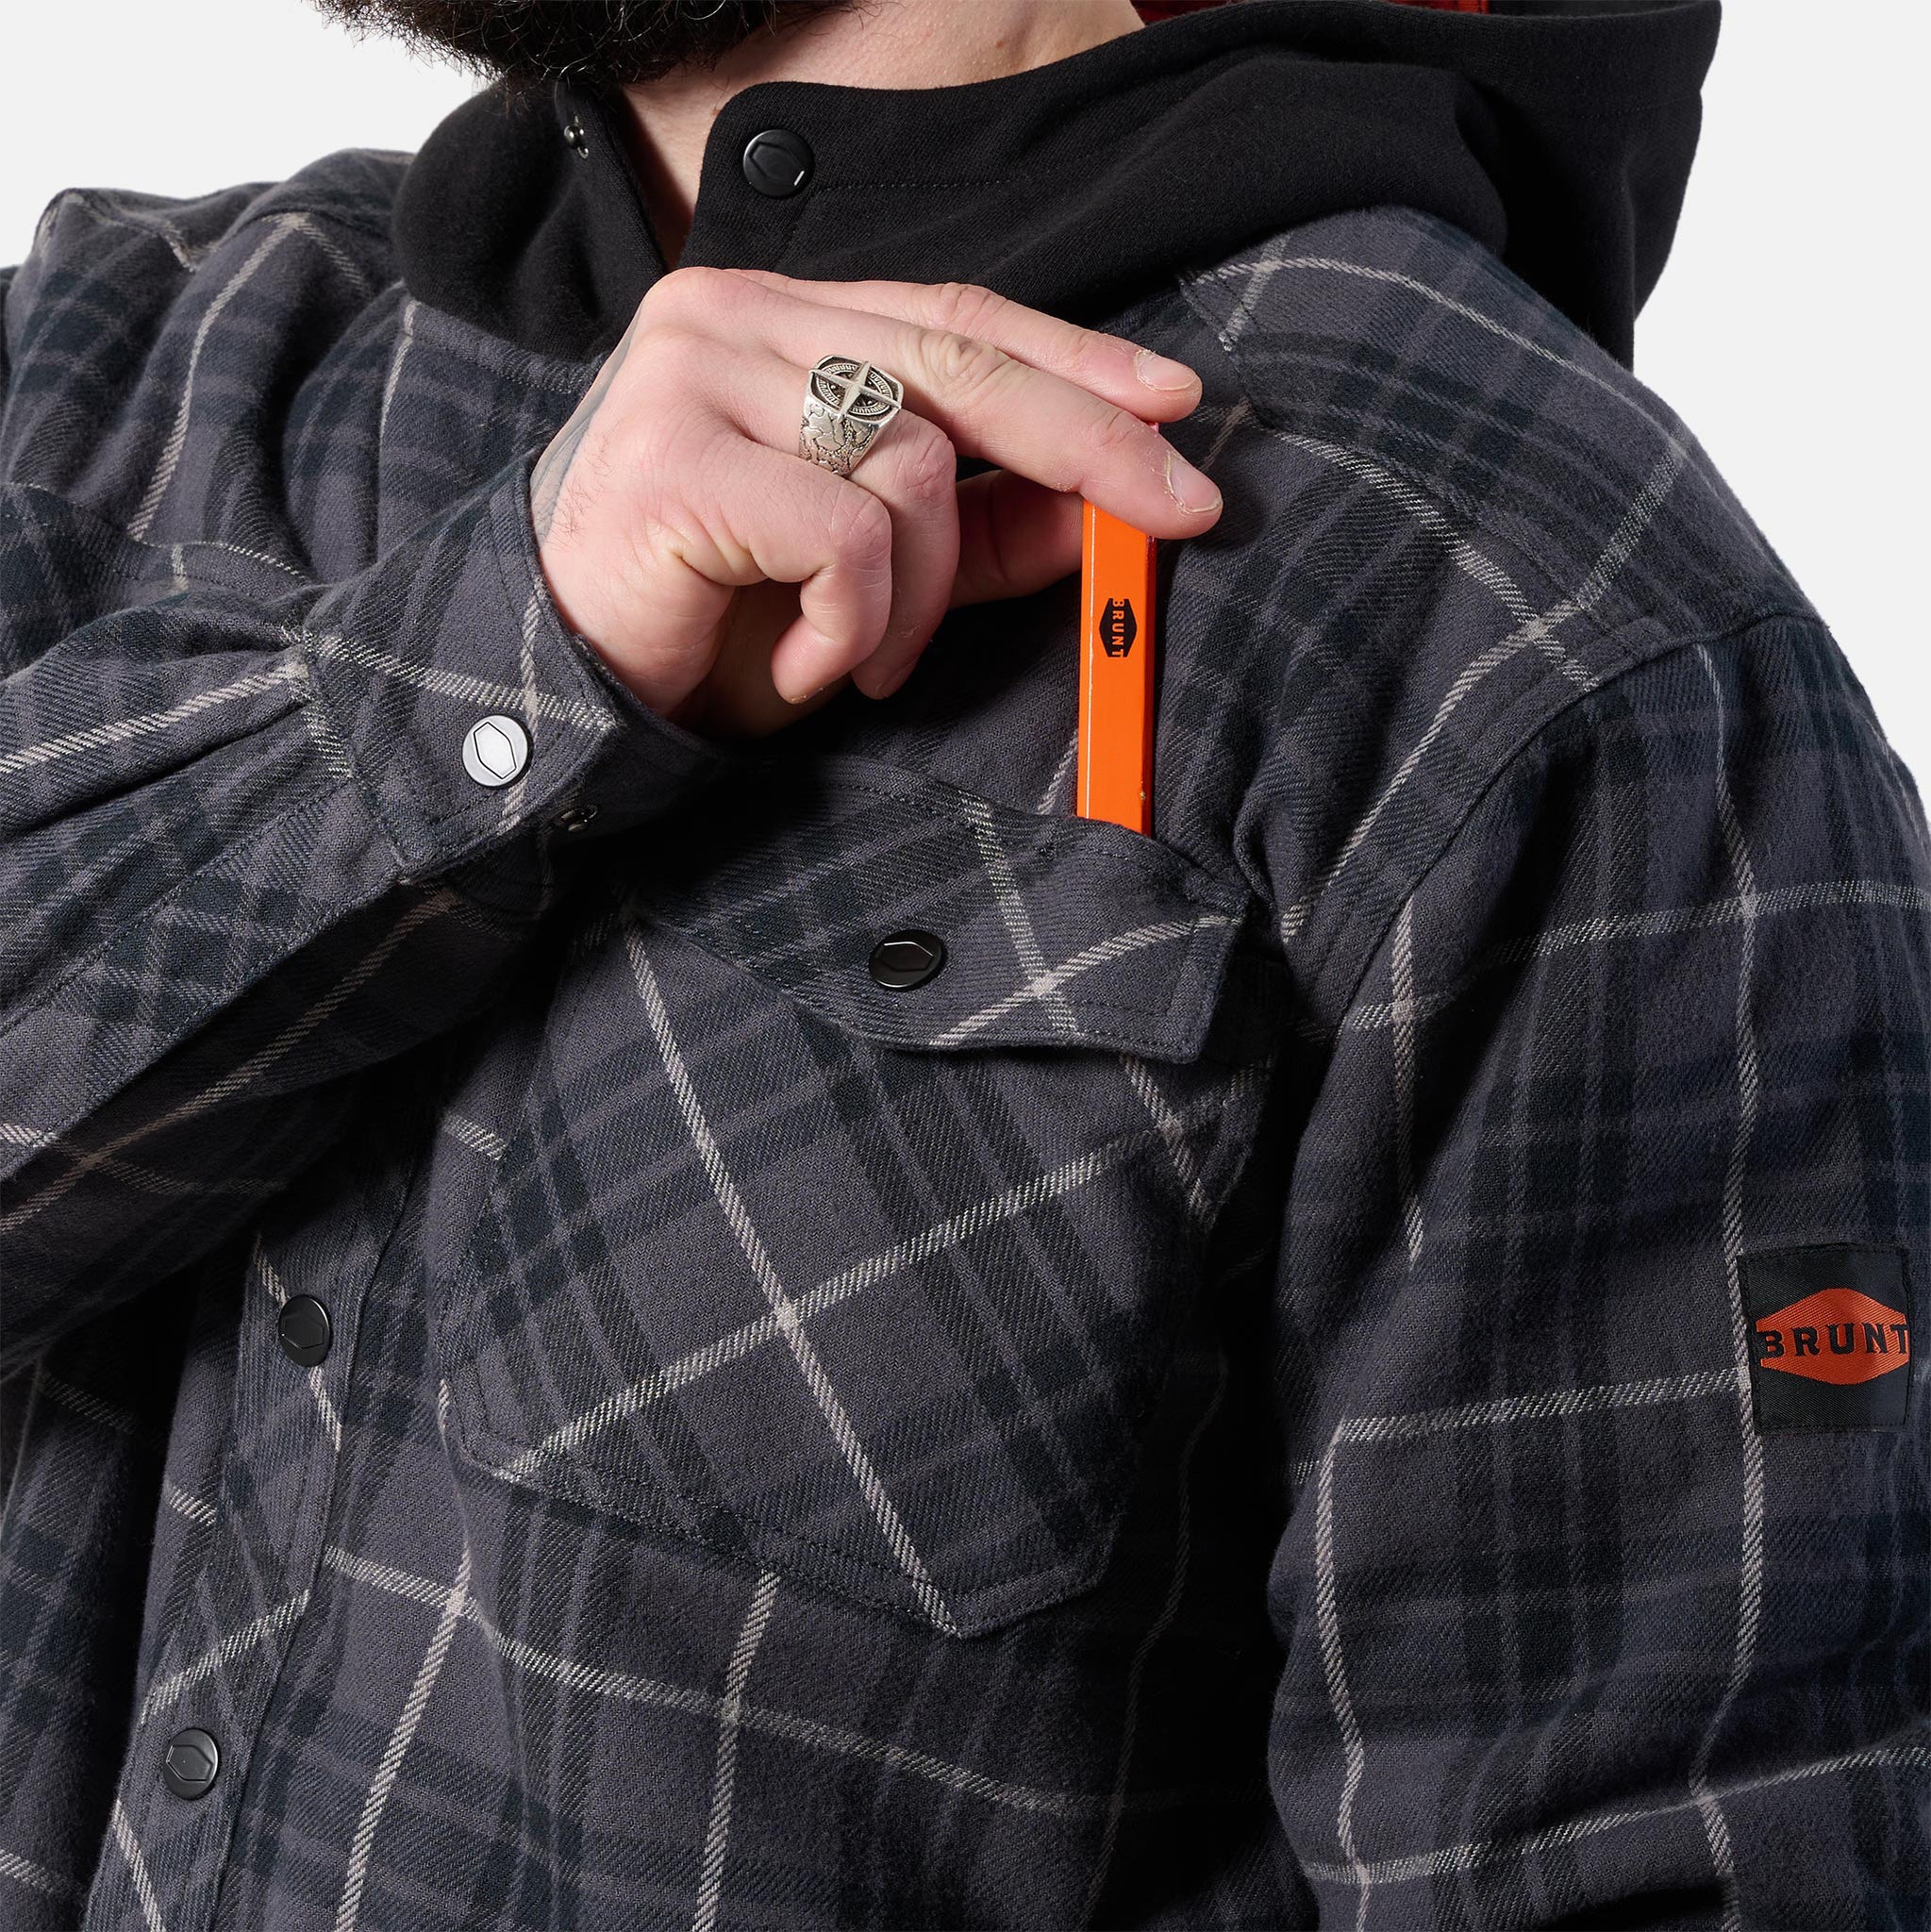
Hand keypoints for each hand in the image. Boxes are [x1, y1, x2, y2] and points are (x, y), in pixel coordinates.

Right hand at [529, 269, 1220, 738]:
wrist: (568, 687)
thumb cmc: (717, 621)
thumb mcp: (878, 577)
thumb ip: (981, 530)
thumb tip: (1107, 507)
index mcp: (779, 320)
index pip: (955, 317)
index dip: (1074, 360)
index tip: (1175, 404)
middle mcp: (732, 317)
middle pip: (955, 365)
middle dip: (1086, 442)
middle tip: (1176, 510)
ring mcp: (693, 374)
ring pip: (911, 461)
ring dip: (921, 592)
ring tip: (868, 656)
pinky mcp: (672, 454)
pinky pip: (845, 534)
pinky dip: (854, 622)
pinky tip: (810, 661)